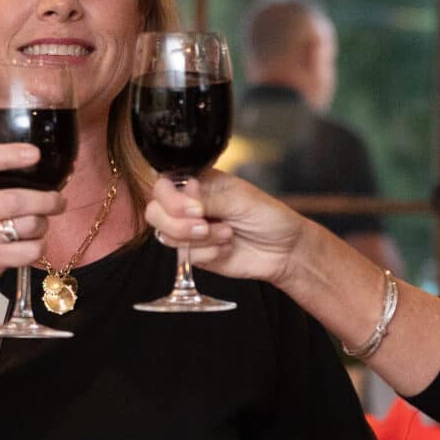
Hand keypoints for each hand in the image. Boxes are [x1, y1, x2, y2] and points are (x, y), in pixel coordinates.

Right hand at [0, 142, 68, 298]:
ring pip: (29, 225)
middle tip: (58, 201)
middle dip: (46, 200)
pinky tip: (32, 243)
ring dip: (43, 224)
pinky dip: (39, 246)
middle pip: (15, 200)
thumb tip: (40, 167)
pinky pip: (30, 250)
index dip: (8, 155)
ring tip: (40, 223)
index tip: (34, 153)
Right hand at [144, 171, 311, 288]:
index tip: (194, 209)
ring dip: (199, 239)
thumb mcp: (239, 200)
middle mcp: (189, 205)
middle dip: (178, 223)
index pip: (163, 185)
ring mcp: (190, 230)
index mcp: (198, 182)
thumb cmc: (269, 217)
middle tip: (204, 226)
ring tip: (227, 234)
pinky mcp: (196, 254)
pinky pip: (185, 256)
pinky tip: (227, 247)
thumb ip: (207, 200)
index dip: (171, 199)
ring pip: (167, 236)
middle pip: (155, 212)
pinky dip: (208, 253)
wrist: (284, 250)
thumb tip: (183, 201)